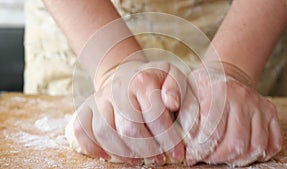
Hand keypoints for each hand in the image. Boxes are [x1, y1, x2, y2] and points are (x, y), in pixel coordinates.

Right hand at [66, 59, 187, 164]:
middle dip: (147, 149)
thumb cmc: (152, 79)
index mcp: (141, 81)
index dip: (169, 138)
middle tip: (158, 159)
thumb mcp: (171, 74)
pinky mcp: (86, 108)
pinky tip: (107, 156)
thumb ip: (177, 87)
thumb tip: (172, 103)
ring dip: (123, 153)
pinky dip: (92, 147)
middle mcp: (117, 89)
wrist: (124, 74)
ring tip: (138, 160)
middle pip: (129, 128)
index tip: (177, 152)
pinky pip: (81, 130)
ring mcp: (98, 99)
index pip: (155, 115)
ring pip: (105, 132)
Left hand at [180, 62, 281, 165]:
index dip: (200, 151)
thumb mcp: (184, 90)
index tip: (191, 157)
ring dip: (238, 160)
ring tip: (222, 157)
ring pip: (256, 147)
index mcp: (219, 93)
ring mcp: (259, 106)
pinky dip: (261, 154)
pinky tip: (243, 153)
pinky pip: (274, 142)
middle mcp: (243, 98)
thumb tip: (183, 136)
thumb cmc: (201, 86)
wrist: (224, 74)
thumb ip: (182, 111)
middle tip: (206, 159)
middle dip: (217, 158)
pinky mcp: (270, 112)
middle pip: (235, 143)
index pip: (212, 133)